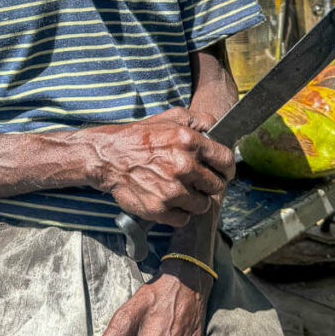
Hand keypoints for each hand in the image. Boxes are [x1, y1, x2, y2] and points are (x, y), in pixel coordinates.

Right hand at [89, 108, 234, 227]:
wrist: (108, 157)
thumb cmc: (140, 136)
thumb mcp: (171, 117)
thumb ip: (199, 119)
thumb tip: (218, 127)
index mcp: (190, 141)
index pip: (226, 160)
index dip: (226, 168)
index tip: (222, 172)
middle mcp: (184, 166)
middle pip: (216, 186)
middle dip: (208, 184)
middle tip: (196, 181)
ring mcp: (172, 190)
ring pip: (202, 205)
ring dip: (194, 200)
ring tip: (180, 191)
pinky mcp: (159, 209)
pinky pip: (183, 219)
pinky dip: (178, 213)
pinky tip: (169, 201)